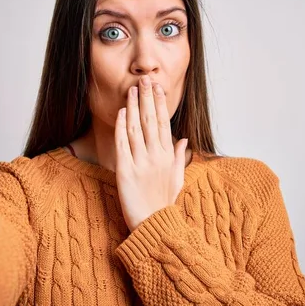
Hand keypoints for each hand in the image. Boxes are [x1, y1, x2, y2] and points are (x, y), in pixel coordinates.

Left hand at [114, 75, 187, 231]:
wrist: (153, 225)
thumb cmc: (164, 203)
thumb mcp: (177, 179)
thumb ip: (179, 157)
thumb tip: (184, 139)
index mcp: (168, 157)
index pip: (164, 124)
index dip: (160, 104)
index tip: (157, 88)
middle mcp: (156, 156)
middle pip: (150, 121)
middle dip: (147, 98)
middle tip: (145, 80)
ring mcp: (140, 163)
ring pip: (136, 128)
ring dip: (133, 107)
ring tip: (132, 90)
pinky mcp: (125, 171)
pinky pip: (122, 144)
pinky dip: (121, 127)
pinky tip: (121, 113)